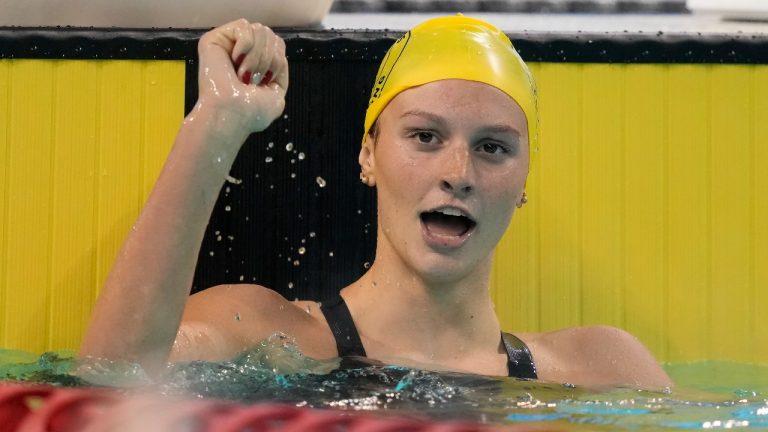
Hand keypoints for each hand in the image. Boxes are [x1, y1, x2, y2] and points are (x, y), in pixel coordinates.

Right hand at [195, 19, 288, 135]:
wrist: (231, 116)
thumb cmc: (251, 113)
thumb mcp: (276, 93)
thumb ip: (279, 70)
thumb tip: (277, 53)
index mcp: (255, 64)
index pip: (277, 44)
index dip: (278, 60)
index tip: (266, 81)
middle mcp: (241, 53)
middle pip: (270, 36)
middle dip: (269, 60)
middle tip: (253, 80)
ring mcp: (227, 46)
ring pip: (259, 30)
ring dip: (257, 57)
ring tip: (243, 75)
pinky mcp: (214, 40)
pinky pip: (244, 26)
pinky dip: (246, 46)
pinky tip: (235, 60)